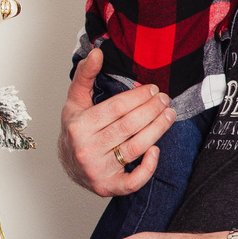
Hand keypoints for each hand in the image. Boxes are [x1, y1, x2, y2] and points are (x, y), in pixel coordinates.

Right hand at [57, 48, 175, 196]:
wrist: (68, 164)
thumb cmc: (75, 130)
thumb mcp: (75, 101)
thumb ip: (85, 75)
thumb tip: (97, 52)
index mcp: (78, 126)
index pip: (116, 108)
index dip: (138, 97)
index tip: (153, 89)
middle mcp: (86, 149)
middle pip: (129, 126)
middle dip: (151, 110)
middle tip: (165, 99)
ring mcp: (97, 170)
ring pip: (135, 148)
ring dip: (157, 130)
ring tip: (169, 115)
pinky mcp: (108, 187)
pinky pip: (133, 180)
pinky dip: (147, 167)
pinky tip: (156, 150)